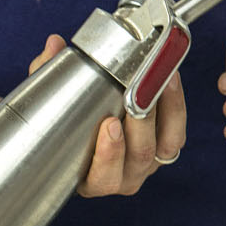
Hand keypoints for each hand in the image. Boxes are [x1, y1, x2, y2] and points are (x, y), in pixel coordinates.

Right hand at [28, 35, 184, 196]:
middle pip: (139, 156)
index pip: (103, 177)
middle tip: (136, 91)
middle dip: (141, 122)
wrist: (85, 124)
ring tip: (157, 79)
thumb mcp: (51, 100)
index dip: (109, 154)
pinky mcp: (168, 147)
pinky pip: (177, 130)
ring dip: (164, 109)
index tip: (109, 124)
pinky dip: (175, 104)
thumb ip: (48, 73)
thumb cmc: (66, 120)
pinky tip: (170, 78)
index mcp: (92, 180)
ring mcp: (149, 164)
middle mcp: (124, 178)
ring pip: (165, 144)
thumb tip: (54, 44)